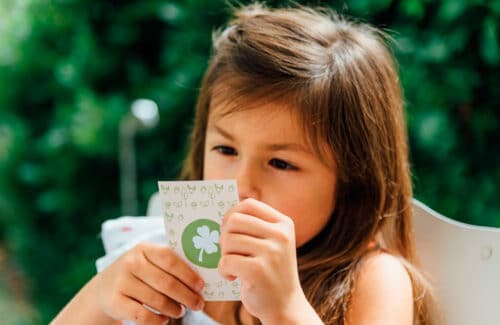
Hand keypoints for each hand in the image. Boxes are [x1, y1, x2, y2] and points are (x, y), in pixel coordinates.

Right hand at [94, 243, 204, 324]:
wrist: (103, 288)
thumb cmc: (138, 274)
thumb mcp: (149, 262)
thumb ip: (170, 265)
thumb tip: (198, 282)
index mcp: (144, 249)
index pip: (170, 259)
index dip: (188, 274)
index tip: (201, 286)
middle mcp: (131, 263)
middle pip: (166, 282)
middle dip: (186, 296)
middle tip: (198, 304)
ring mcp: (121, 282)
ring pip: (157, 300)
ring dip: (174, 309)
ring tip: (180, 311)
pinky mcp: (115, 302)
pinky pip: (143, 315)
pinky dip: (157, 320)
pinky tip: (164, 319)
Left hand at [218, 198, 311, 323]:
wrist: (285, 306)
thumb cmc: (271, 272)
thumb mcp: (272, 243)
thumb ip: (253, 226)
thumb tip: (223, 213)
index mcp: (284, 224)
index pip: (248, 205)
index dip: (231, 214)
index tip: (229, 229)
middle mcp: (281, 235)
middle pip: (234, 220)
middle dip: (224, 236)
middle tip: (230, 251)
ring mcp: (272, 252)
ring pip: (228, 240)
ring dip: (224, 255)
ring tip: (233, 266)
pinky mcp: (259, 271)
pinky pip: (226, 261)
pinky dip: (223, 270)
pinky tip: (233, 277)